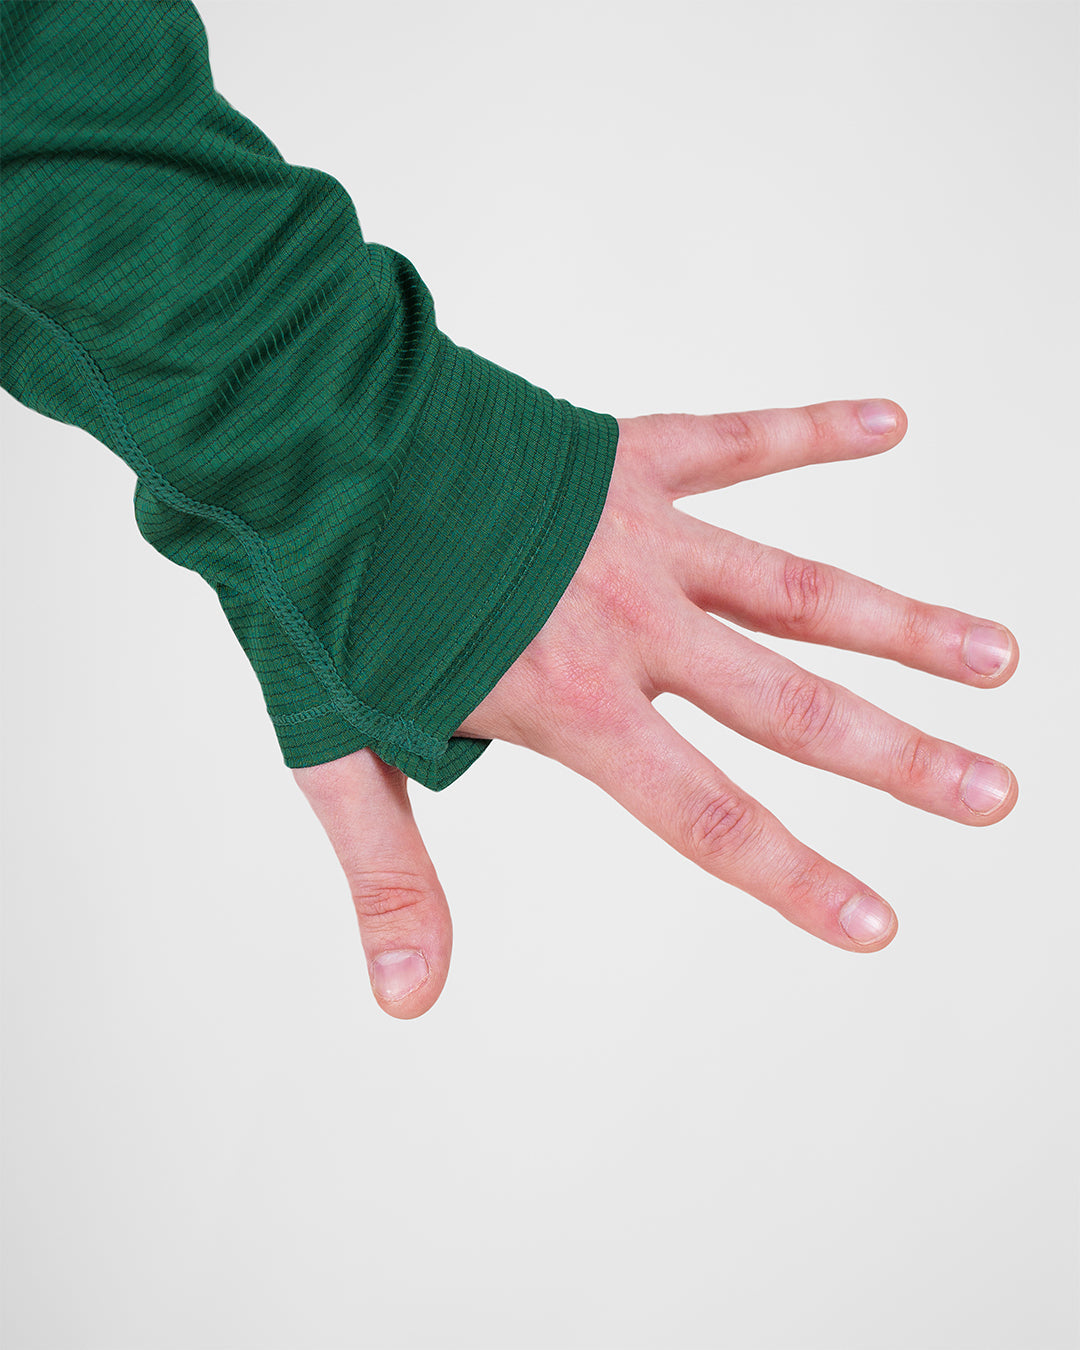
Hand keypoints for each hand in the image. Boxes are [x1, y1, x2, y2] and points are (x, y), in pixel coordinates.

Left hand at [293, 400, 1017, 1017]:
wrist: (304, 444)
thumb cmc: (319, 598)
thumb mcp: (342, 751)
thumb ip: (390, 874)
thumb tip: (407, 1002)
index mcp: (572, 702)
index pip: (707, 813)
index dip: (799, 876)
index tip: (883, 923)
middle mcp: (632, 622)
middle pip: (793, 703)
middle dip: (901, 758)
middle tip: (996, 793)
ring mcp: (640, 535)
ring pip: (802, 584)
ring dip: (904, 626)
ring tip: (998, 656)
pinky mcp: (627, 458)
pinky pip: (740, 438)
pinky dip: (814, 430)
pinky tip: (891, 422)